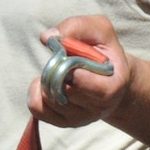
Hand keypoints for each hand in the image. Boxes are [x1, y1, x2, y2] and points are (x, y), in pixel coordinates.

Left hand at [28, 14, 132, 128]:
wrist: (109, 77)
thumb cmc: (103, 51)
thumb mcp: (99, 30)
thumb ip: (77, 27)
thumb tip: (48, 37)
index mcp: (113, 86)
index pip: (91, 87)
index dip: (75, 73)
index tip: (70, 59)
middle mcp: (98, 108)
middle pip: (64, 91)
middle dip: (57, 70)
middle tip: (64, 59)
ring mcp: (79, 118)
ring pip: (48, 99)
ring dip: (47, 78)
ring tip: (60, 71)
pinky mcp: (62, 122)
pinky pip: (37, 108)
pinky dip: (36, 91)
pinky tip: (48, 82)